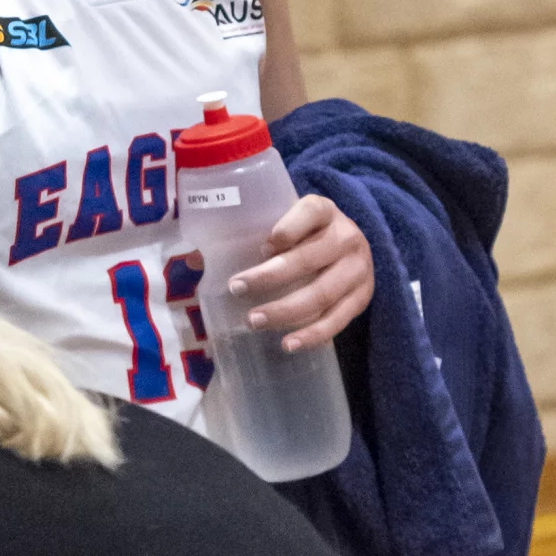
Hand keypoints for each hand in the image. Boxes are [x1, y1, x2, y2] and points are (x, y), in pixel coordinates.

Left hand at [227, 195, 373, 351]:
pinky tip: (288, 344)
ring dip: (286, 310)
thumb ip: (245, 236)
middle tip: (237, 288)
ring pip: (322, 293)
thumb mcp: (283, 224)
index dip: (289, 227)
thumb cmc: (303, 236)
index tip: (263, 246)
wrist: (347, 248)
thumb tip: (192, 261)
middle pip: (310, 257)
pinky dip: (313, 334)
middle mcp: (347, 236)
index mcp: (325, 211)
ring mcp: (358, 268)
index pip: (311, 212)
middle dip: (271, 276)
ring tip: (253, 320)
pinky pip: (338, 320)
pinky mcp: (362, 297)